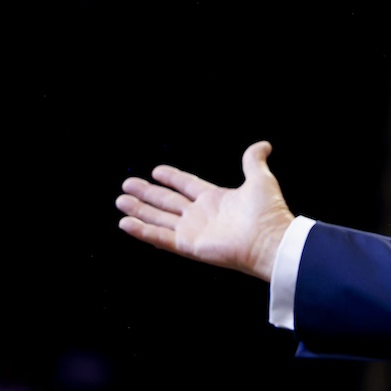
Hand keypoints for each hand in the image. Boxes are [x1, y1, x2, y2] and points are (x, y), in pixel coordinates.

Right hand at [116, 141, 293, 280]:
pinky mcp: (188, 245)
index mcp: (216, 199)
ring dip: (139, 210)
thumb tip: (264, 144)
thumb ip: (254, 161)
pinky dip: (142, 231)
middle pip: (168, 202)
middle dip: (147, 194)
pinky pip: (160, 238)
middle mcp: (201, 215)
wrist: (271, 241)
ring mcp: (193, 231)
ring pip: (159, 219)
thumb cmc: (269, 212)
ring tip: (120, 201)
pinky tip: (125, 223)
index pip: (187, 185)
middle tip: (126, 184)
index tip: (156, 171)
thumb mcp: (260, 179)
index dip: (172, 178)